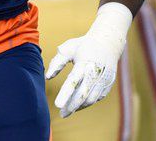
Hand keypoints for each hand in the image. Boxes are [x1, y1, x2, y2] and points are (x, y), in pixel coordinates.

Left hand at [45, 3, 131, 117]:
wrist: (108, 41)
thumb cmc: (84, 45)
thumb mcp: (68, 48)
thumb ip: (57, 62)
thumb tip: (47, 77)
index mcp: (84, 62)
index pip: (73, 81)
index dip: (65, 94)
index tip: (57, 105)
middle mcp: (95, 71)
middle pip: (83, 94)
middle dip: (72, 105)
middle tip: (62, 113)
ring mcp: (104, 78)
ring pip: (91, 98)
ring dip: (79, 106)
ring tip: (68, 110)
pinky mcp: (109, 83)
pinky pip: (97, 97)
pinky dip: (87, 103)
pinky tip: (78, 104)